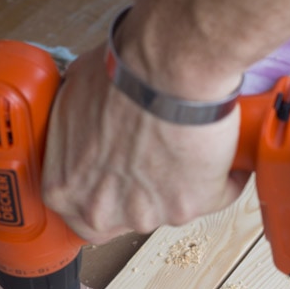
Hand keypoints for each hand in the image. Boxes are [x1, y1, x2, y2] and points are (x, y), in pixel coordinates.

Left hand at [42, 43, 246, 244]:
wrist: (165, 72)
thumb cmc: (119, 78)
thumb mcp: (73, 95)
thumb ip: (76, 131)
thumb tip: (90, 125)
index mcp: (66, 190)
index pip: (78, 215)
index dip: (102, 193)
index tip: (117, 178)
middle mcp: (103, 211)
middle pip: (125, 216)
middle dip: (141, 193)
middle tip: (153, 157)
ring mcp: (148, 215)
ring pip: (169, 208)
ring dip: (178, 183)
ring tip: (187, 144)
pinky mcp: (191, 208)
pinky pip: (214, 197)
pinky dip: (223, 178)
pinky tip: (219, 153)